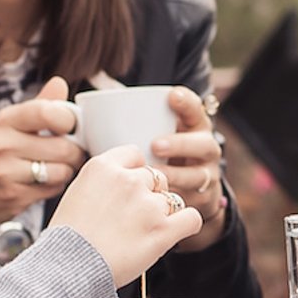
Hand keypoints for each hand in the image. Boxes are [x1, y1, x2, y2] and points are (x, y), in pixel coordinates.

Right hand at [0, 77, 87, 257]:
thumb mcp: (8, 126)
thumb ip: (38, 106)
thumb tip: (60, 82)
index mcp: (4, 120)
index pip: (48, 112)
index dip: (70, 120)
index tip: (70, 128)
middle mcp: (2, 144)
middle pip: (64, 146)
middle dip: (75, 152)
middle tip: (70, 153)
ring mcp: (6, 172)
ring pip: (62, 171)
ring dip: (66, 171)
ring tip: (56, 168)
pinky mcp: (13, 197)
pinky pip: (54, 190)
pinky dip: (55, 187)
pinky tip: (42, 183)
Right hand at [48, 145, 201, 286]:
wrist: (67, 269)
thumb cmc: (67, 240)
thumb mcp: (75, 194)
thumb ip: (102, 181)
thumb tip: (120, 181)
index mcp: (102, 167)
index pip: (135, 155)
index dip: (135, 173)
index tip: (130, 190)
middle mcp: (127, 180)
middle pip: (156, 178)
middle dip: (150, 195)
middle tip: (135, 218)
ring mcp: (147, 204)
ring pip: (172, 200)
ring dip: (163, 214)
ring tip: (144, 233)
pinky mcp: (162, 230)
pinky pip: (191, 218)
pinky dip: (187, 225)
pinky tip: (175, 232)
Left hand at [150, 86, 225, 251]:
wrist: (182, 192)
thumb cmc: (156, 158)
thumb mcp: (152, 137)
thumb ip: (135, 126)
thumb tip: (90, 113)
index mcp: (193, 127)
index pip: (194, 109)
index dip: (186, 102)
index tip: (171, 96)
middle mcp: (205, 149)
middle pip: (203, 143)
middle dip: (181, 143)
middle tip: (156, 145)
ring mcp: (207, 174)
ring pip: (199, 175)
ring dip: (177, 174)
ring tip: (154, 175)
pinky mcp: (204, 199)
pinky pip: (194, 199)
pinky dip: (177, 198)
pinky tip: (158, 200)